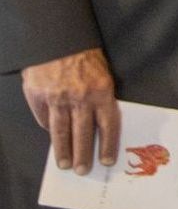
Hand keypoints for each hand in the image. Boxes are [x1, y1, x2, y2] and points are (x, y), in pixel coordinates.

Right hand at [22, 46, 119, 172]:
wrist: (57, 38)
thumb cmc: (85, 56)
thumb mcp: (102, 74)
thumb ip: (100, 98)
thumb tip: (99, 124)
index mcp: (102, 92)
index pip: (108, 125)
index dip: (107, 145)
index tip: (107, 160)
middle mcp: (80, 97)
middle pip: (83, 133)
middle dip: (83, 155)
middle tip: (82, 170)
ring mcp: (57, 97)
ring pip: (60, 131)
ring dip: (63, 150)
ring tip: (64, 164)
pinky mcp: (38, 94)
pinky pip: (43, 117)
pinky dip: (47, 128)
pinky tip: (51, 138)